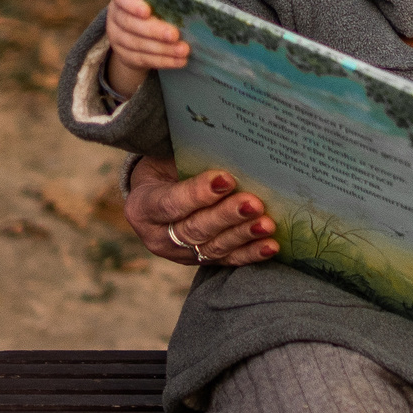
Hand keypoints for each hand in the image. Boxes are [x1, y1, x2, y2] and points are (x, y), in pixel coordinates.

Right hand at [106, 0, 189, 96]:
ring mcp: (116, 37)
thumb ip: (167, 0)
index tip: (147, 11)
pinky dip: (163, 61)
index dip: (133, 5)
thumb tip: (193, 6)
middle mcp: (115, 15)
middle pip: (131, 24)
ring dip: (162, 49)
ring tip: (183, 50)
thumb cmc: (155, 6)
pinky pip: (143, 59)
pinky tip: (179, 61)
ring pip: (137, 44)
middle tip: (175, 35)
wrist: (140, 28)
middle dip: (154, 31)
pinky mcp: (124, 55)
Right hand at [124, 155, 278, 267]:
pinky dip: (250, 253)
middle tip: (253, 203)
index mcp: (142, 207)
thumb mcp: (167, 159)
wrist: (160, 193)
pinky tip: (270, 246)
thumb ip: (192, 160)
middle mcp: (157, 236)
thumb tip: (232, 150)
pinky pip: (227, 260)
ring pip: (212, 248)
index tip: (226, 179)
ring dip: (242, 235)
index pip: (170, 203)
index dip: (198, 193)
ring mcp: (179, 254)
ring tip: (267, 224)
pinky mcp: (201, 262)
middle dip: (226, 216)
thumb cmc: (168, 168)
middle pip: (193, 229)